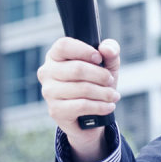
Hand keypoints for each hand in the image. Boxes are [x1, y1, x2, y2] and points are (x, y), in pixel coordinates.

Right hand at [37, 38, 120, 161]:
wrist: (89, 116)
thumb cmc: (95, 83)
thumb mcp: (106, 63)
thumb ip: (110, 50)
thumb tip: (107, 49)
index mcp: (55, 55)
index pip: (64, 45)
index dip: (84, 51)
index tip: (99, 58)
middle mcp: (47, 72)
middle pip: (77, 69)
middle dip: (101, 75)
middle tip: (109, 80)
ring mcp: (49, 92)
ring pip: (82, 88)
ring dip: (104, 93)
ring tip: (113, 95)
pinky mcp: (55, 110)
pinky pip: (82, 106)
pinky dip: (100, 106)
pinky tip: (108, 106)